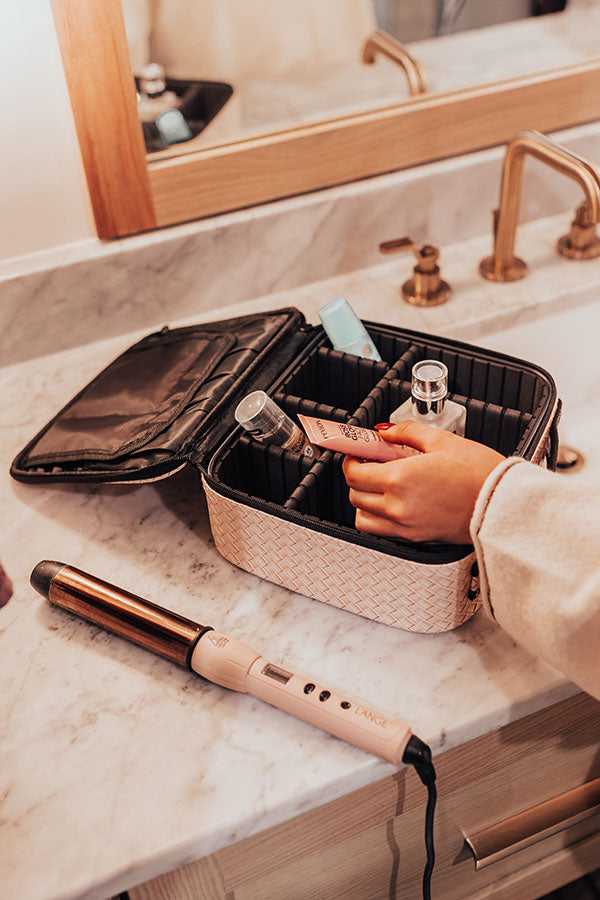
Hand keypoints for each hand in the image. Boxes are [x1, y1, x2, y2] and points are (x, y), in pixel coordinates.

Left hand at [342, 421, 503, 542]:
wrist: (505, 505)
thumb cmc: (481, 474)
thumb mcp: (442, 440)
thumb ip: (407, 432)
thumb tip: (387, 431)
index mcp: (399, 479)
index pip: (354, 472)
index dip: (351, 459)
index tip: (358, 451)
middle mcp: (397, 506)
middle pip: (355, 494)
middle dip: (358, 477)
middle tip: (371, 463)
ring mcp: (405, 526)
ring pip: (363, 517)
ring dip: (365, 500)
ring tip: (381, 485)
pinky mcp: (416, 538)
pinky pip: (382, 531)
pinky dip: (379, 517)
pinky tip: (395, 501)